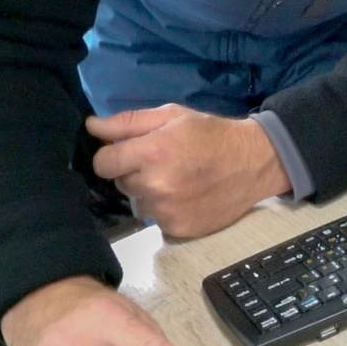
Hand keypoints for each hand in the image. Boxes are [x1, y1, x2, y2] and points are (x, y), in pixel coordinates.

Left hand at [88, 104, 290, 239]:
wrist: (254, 163)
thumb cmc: (212, 134)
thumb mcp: (172, 116)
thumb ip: (128, 122)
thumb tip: (91, 126)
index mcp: (151, 153)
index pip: (103, 164)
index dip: (113, 156)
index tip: (129, 152)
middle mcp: (155, 185)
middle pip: (120, 183)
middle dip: (135, 172)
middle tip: (163, 162)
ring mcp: (166, 211)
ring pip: (139, 203)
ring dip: (150, 193)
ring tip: (178, 180)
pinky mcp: (178, 229)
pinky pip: (157, 219)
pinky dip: (167, 209)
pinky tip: (187, 196)